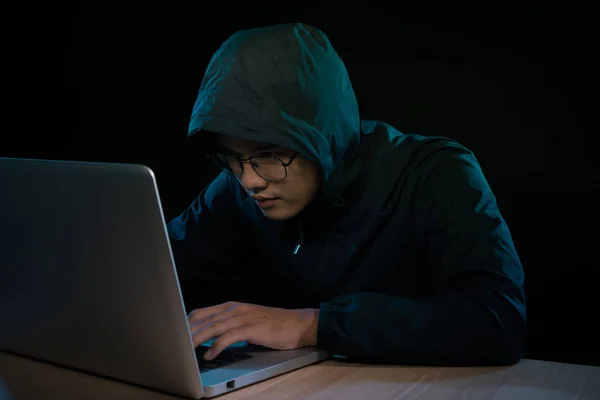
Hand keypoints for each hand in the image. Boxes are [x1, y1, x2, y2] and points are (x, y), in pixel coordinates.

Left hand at [187, 301, 318, 359]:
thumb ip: (229, 325)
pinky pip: (229, 337)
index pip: (202, 312)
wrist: (297, 324)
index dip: (187, 323)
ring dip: (197, 339)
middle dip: (187, 332)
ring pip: (213, 327)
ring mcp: (243, 318)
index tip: (175, 334)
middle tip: (174, 344)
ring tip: (185, 350)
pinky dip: (216, 346)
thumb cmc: (273, 325)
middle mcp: (235, 309)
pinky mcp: (251, 328)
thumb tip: (209, 337)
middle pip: (204, 320)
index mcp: (232, 307)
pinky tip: (209, 355)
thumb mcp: (247, 321)